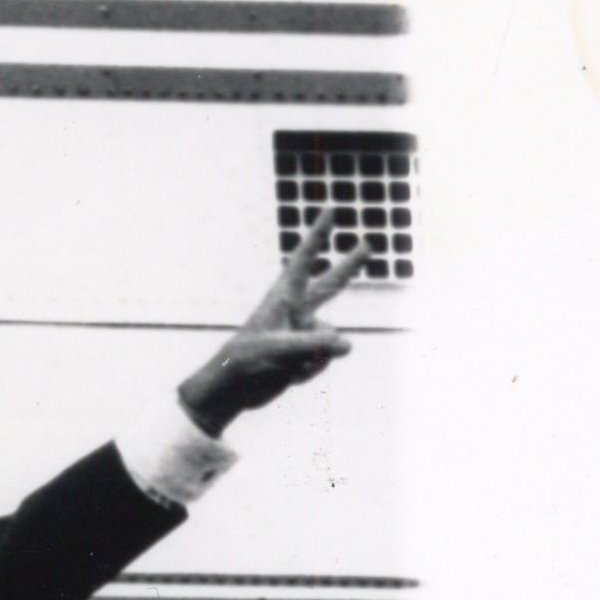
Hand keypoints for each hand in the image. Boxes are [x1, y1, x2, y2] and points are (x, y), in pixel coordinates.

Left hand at [177, 206, 366, 437]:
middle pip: (330, 285)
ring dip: (312, 358)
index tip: (330, 209)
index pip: (305, 258)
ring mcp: (302, 332)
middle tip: (367, 246)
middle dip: (348, 267)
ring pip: (330, 340)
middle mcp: (297, 311)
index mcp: (285, 297)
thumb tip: (348, 346)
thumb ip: (316, 345)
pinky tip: (288, 375)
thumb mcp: (281, 350)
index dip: (319, 233)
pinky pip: (324, 360)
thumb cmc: (248, 361)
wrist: (232, 390)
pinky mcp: (305, 354)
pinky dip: (309, 372)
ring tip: (284, 366)